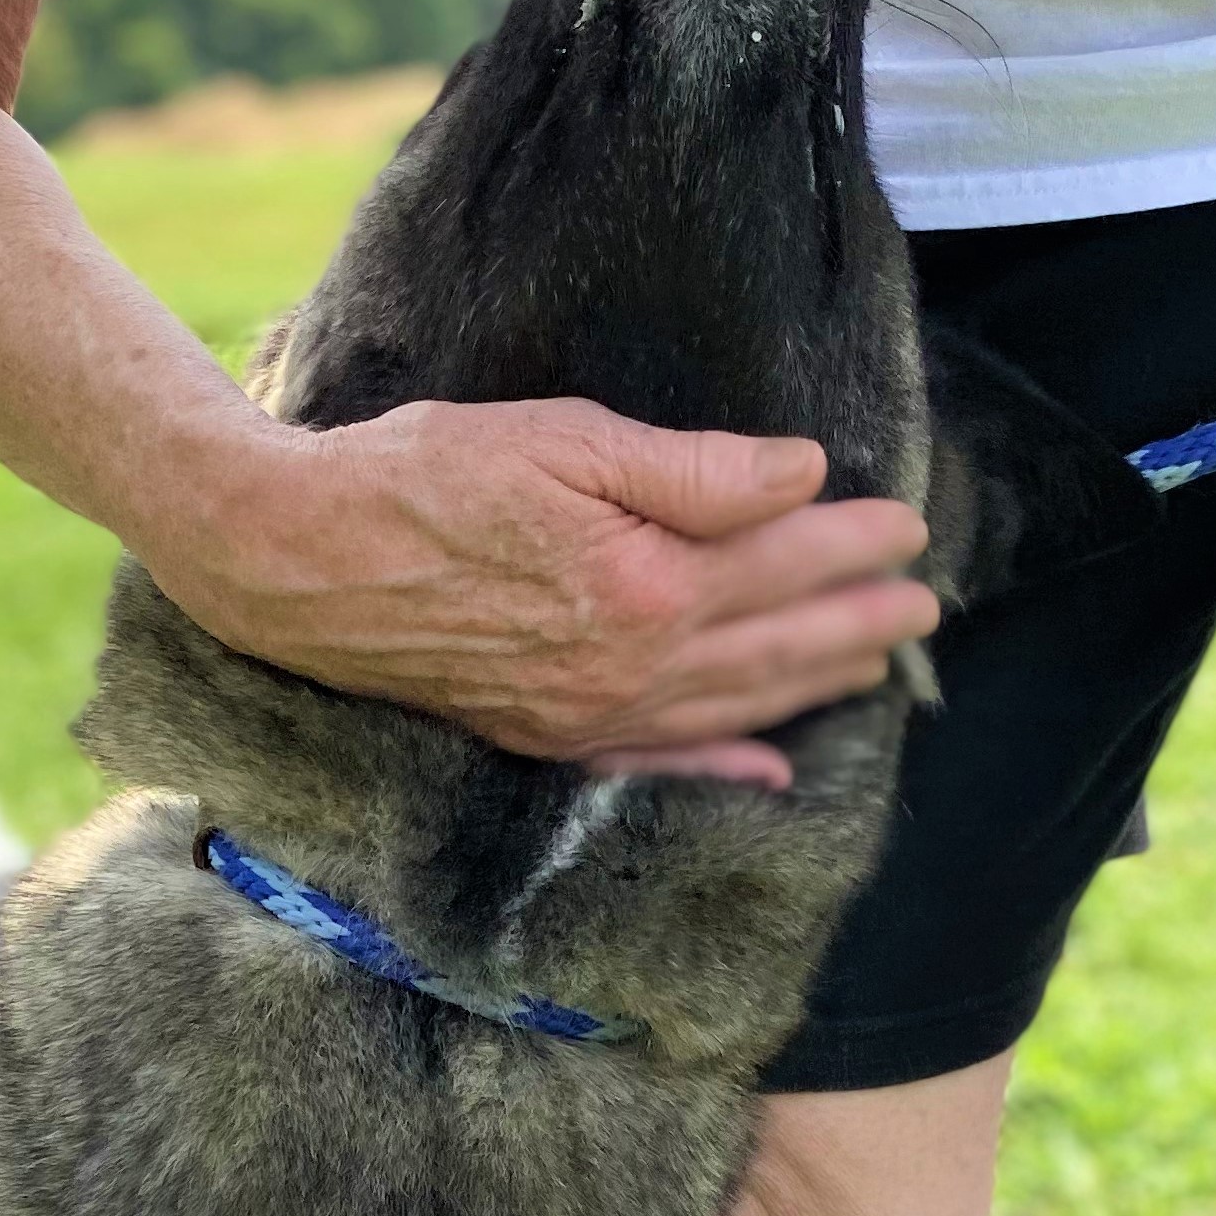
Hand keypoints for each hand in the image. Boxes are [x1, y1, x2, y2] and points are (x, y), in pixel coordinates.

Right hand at [165, 398, 936, 789]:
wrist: (292, 560)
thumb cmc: (418, 476)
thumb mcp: (560, 439)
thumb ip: (687, 469)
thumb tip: (797, 476)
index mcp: (643, 585)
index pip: (778, 562)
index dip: (850, 542)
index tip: (908, 527)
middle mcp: (627, 669)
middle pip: (772, 647)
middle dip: (858, 624)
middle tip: (924, 607)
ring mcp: (585, 717)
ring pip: (731, 709)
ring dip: (811, 689)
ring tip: (874, 667)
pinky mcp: (540, 739)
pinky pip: (654, 769)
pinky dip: (720, 776)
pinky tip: (768, 775)